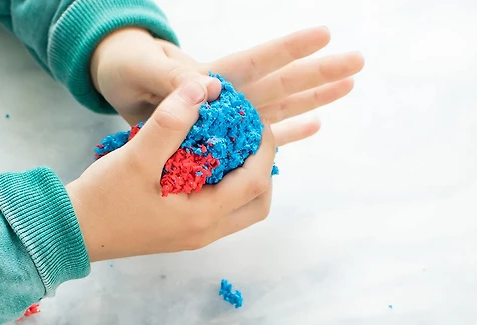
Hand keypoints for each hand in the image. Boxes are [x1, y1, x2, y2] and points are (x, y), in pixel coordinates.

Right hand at [67, 81, 276, 260]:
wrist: (76, 232)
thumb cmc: (104, 199)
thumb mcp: (136, 157)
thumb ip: (169, 123)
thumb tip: (201, 90)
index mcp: (201, 216)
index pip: (254, 182)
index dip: (263, 149)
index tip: (254, 120)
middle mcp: (205, 232)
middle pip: (257, 204)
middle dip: (262, 169)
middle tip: (249, 138)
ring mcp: (196, 236)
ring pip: (242, 212)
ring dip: (247, 181)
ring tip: (230, 148)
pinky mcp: (185, 234)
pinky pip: (223, 214)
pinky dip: (228, 190)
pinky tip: (208, 164)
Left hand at [91, 25, 363, 141]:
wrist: (118, 83)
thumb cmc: (125, 69)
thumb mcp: (141, 70)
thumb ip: (171, 78)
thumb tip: (208, 87)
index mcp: (211, 75)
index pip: (257, 61)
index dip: (289, 52)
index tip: (324, 36)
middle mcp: (230, 92)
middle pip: (281, 81)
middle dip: (318, 73)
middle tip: (358, 62)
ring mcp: (232, 112)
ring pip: (281, 105)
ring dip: (314, 98)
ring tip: (350, 87)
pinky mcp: (226, 132)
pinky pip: (263, 135)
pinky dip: (288, 132)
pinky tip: (314, 126)